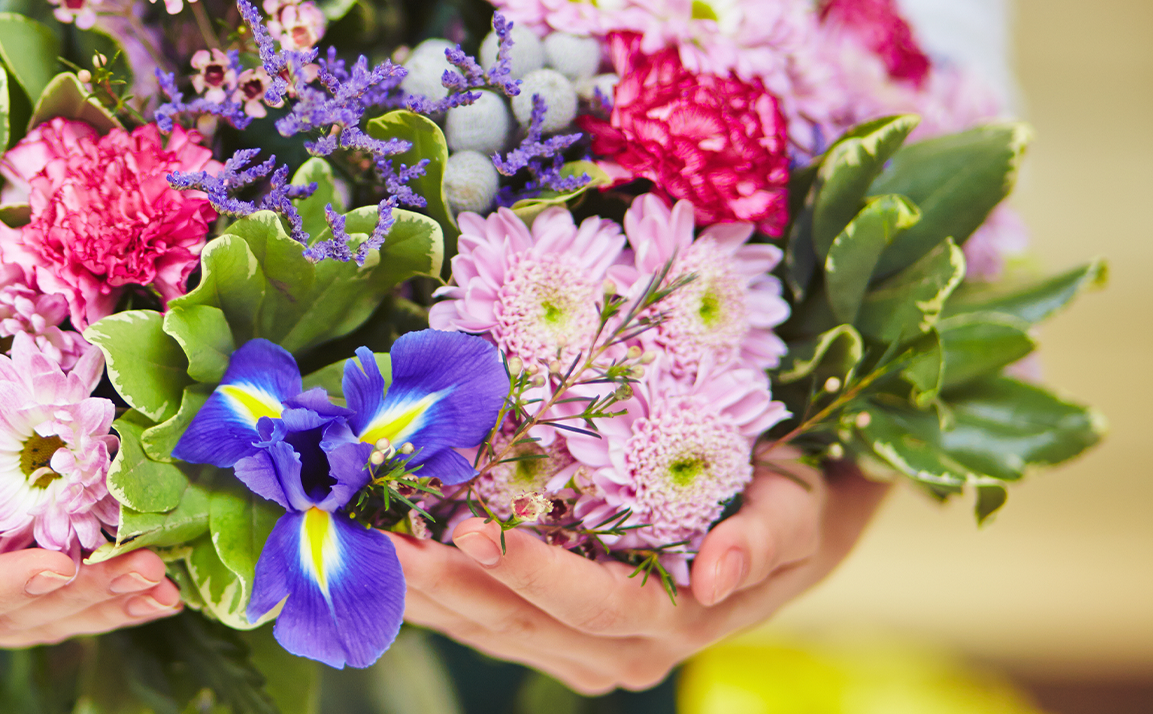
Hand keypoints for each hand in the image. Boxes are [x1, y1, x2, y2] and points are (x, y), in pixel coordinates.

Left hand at [394, 453, 888, 694]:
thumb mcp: (795, 508)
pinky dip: (423, 591)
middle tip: (380, 530)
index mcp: (677, 620)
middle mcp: (622, 652)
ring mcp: (577, 653)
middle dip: (444, 578)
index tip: (473, 528)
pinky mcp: (547, 640)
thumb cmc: (784, 500)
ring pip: (483, 627)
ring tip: (357, 535)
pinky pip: (474, 623)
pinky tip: (375, 554)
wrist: (776, 531)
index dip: (531, 571)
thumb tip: (718, 572)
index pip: (592, 602)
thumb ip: (765, 538)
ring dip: (417, 586)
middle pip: (517, 620)